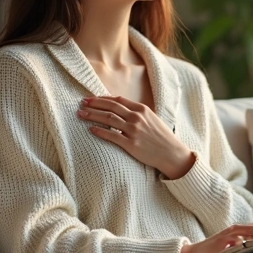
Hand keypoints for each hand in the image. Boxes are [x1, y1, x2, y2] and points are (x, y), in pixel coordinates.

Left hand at [79, 96, 195, 178]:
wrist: (172, 153)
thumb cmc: (161, 137)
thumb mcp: (152, 119)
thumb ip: (138, 113)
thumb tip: (120, 109)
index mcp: (142, 109)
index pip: (118, 100)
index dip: (102, 98)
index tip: (91, 99)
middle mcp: (137, 117)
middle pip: (111, 107)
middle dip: (94, 104)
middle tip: (81, 103)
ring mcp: (133, 130)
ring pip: (108, 119)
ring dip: (92, 115)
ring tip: (81, 114)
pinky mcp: (131, 144)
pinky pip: (111, 136)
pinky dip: (99, 131)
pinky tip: (91, 129)